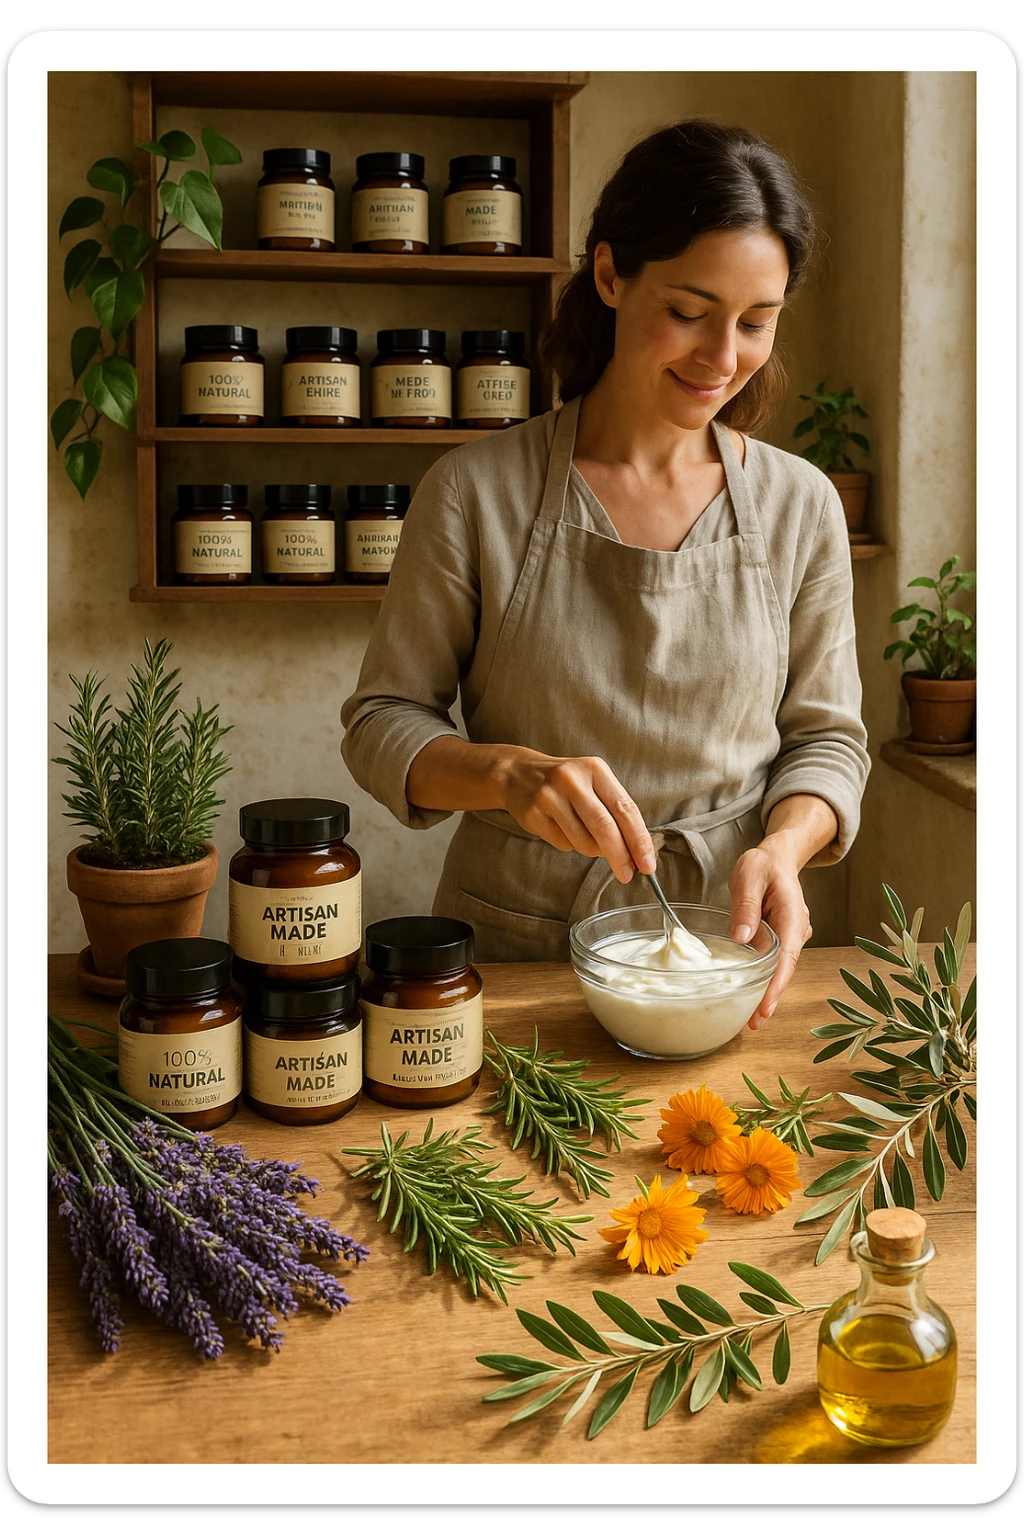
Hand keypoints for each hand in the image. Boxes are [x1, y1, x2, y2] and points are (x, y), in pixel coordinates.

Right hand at [499, 751, 655, 883]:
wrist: (517, 774)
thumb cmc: (567, 783)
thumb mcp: (593, 783)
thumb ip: (614, 811)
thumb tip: (636, 852)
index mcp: (595, 769)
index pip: (625, 809)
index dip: (639, 840)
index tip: (648, 864)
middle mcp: (572, 780)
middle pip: (604, 827)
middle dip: (620, 856)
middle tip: (628, 875)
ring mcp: (550, 796)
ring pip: (583, 841)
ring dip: (592, 850)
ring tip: (587, 838)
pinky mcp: (533, 814)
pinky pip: (562, 843)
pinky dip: (570, 845)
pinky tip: (562, 829)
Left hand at [728, 840, 812, 1029]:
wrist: (777, 859)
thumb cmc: (763, 865)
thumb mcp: (749, 876)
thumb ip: (745, 905)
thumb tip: (741, 938)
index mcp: (792, 916)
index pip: (787, 957)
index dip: (776, 984)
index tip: (766, 1006)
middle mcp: (796, 931)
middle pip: (785, 970)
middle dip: (771, 998)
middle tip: (754, 1023)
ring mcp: (790, 937)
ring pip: (780, 970)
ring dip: (767, 993)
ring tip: (750, 1020)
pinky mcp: (780, 940)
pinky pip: (773, 963)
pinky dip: (763, 980)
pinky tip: (750, 997)